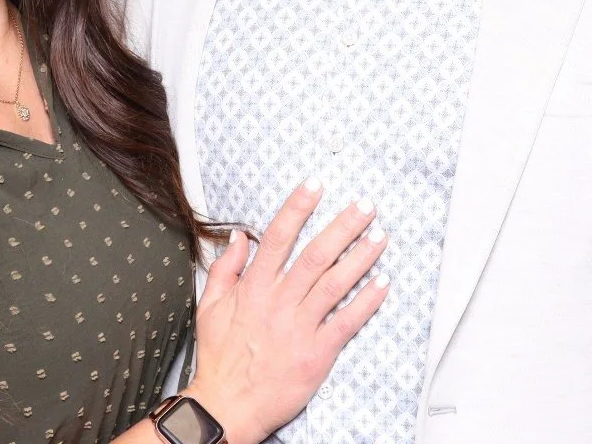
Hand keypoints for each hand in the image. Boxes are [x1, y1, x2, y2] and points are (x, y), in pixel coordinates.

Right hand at [180, 180, 389, 443]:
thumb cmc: (220, 357)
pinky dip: (367, 302)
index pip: (278, 237)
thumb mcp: (209, 307)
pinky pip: (347, 322)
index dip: (297, 208)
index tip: (315, 185)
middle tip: (365, 206)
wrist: (228, 405)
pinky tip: (383, 283)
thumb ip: (225, 269)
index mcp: (253, 288)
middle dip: (343, 227)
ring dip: (361, 257)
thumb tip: (239, 237)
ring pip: (335, 284)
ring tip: (381, 236)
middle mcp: (278, 302)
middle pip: (315, 255)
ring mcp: (299, 327)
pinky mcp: (317, 353)